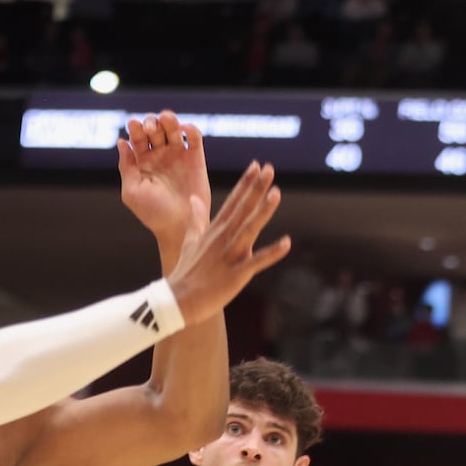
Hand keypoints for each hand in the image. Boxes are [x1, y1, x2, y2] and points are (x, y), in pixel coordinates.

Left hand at [119, 110, 211, 243]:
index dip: (135, 127)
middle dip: (152, 122)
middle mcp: (160, 157)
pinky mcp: (197, 160)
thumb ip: (126, 166)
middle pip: (155, 129)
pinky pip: (194, 139)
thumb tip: (122, 142)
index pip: (138, 137)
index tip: (134, 125)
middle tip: (151, 128)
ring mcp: (179, 157)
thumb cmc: (153, 213)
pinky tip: (185, 129)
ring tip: (167, 119)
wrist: (180, 226)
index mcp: (142, 162)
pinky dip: (190, 129)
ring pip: (174, 129)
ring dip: (169, 120)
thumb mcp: (132, 190)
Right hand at [166, 162, 290, 325]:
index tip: (257, 165)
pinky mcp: (237, 273)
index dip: (246, 183)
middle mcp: (223, 238)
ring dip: (263, 211)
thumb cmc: (186, 272)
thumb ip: (196, 220)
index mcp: (215, 230)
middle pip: (242, 208)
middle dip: (256, 188)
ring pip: (249, 229)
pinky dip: (273, 253)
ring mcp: (230, 255)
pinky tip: (287, 242)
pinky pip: (258, 262)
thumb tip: (194, 199)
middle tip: (269, 168)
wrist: (178, 300)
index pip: (233, 201)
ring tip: (277, 193)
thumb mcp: (189, 241)